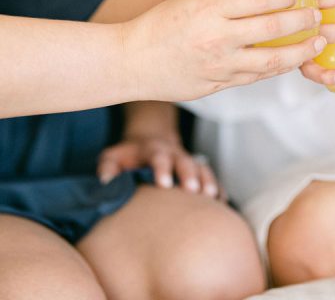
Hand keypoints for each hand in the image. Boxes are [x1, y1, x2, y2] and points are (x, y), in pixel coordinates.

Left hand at [98, 133, 220, 197]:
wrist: (150, 138)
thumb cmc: (128, 155)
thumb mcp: (112, 156)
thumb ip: (107, 167)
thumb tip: (104, 183)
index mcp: (153, 150)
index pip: (158, 157)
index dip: (162, 169)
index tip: (164, 184)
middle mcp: (174, 154)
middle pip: (185, 162)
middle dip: (190, 175)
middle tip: (193, 190)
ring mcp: (189, 161)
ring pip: (202, 168)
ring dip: (208, 181)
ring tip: (212, 198)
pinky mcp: (198, 171)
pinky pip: (211, 178)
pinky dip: (218, 189)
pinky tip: (222, 205)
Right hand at [123, 0, 327, 100]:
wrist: (131, 62)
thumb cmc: (161, 24)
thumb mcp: (194, 0)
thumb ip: (229, 1)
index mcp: (209, 10)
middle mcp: (217, 39)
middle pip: (272, 29)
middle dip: (302, 21)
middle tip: (317, 15)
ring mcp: (219, 66)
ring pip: (272, 61)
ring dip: (300, 51)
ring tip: (318, 42)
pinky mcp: (219, 86)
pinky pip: (256, 77)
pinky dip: (277, 68)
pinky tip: (290, 60)